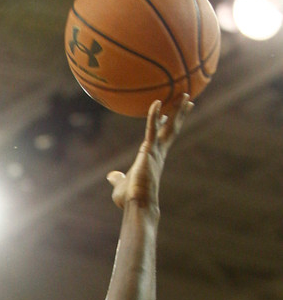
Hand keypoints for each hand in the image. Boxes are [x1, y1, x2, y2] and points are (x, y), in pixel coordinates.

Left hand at [107, 95, 192, 211]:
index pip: (162, 138)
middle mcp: (158, 153)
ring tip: (185, 95)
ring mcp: (155, 151)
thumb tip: (112, 176)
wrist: (136, 204)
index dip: (166, 125)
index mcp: (153, 159)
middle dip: (179, 114)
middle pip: (171, 129)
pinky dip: (153, 116)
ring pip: (169, 127)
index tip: (169, 115)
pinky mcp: (149, 150)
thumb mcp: (121, 184)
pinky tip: (156, 103)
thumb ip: (118, 178)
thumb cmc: (129, 199)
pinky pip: (152, 129)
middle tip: (187, 99)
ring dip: (177, 110)